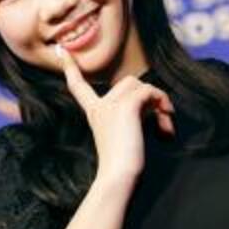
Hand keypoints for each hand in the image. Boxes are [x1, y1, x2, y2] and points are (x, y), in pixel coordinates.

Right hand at [53, 44, 175, 180]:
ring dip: (159, 102)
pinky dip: (162, 102)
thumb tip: (155, 106)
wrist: (119, 176)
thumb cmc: (124, 166)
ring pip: (141, 85)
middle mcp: (99, 106)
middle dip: (148, 97)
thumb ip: (132, 118)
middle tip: (161, 119)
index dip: (71, 69)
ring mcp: (110, 105)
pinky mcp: (126, 107)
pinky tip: (166, 121)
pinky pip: (149, 92)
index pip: (78, 86)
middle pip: (128, 82)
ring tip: (166, 124)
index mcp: (94, 114)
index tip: (62, 51)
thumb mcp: (124, 136)